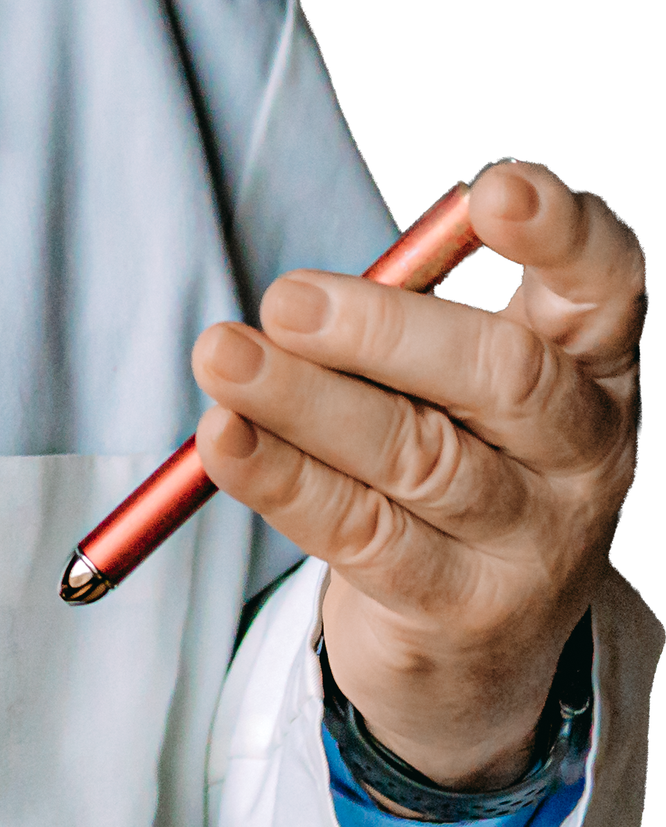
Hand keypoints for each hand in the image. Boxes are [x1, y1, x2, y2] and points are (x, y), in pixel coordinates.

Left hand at [191, 162, 641, 789]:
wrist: (478, 637)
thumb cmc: (453, 449)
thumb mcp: (451, 375)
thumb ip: (403, 319)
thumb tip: (296, 301)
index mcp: (588, 359)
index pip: (604, 279)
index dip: (559, 230)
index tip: (493, 190)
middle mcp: (581, 447)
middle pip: (505, 375)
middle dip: (387, 329)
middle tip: (285, 300)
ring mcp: (532, 537)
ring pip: (419, 457)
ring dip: (305, 400)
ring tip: (222, 355)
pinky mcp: (461, 608)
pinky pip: (361, 533)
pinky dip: (281, 477)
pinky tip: (224, 436)